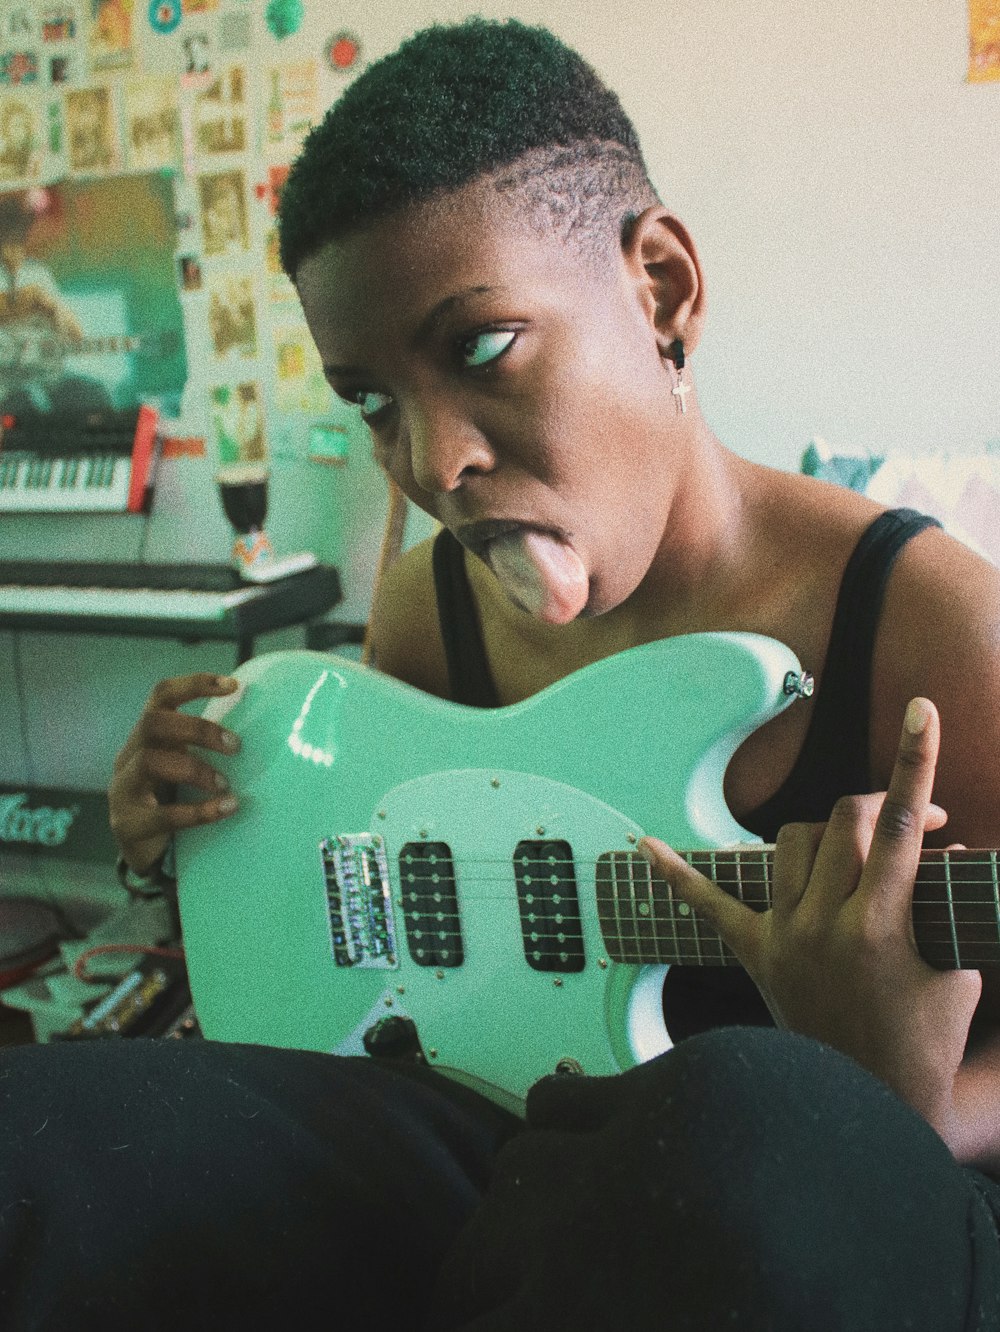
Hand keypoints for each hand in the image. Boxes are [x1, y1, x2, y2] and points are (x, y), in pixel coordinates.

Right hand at [109, 673, 242, 874]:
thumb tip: (266, 725)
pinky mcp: (128, 825)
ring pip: (149, 761)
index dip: (194, 684)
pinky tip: (226, 808)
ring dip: (195, 769)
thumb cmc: (174, 799)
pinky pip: (162, 815)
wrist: (148, 852)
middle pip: (153, 723)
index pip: (161, 696)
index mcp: (147, 737)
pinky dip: (198, 811)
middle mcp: (128, 756)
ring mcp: (123, 790)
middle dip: (198, 729)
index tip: (233, 686)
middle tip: (235, 746)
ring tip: (225, 784)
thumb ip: (206, 746)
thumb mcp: (185, 765)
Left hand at [639, 697, 982, 1142]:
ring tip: (858, 844)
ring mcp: (782, 938)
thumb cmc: (921, 1047)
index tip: (921, 711)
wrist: (866, 1110)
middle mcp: (823, 923)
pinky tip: (644, 846)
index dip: (915, 763)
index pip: (900, 826)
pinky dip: (679, 874)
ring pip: (792, 845)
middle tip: (914, 816)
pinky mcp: (754, 956)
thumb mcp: (955, 973)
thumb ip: (945, 909)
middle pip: (843, 823)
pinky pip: (708, 908)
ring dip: (827, 832)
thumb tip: (938, 854)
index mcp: (879, 925)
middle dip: (882, 803)